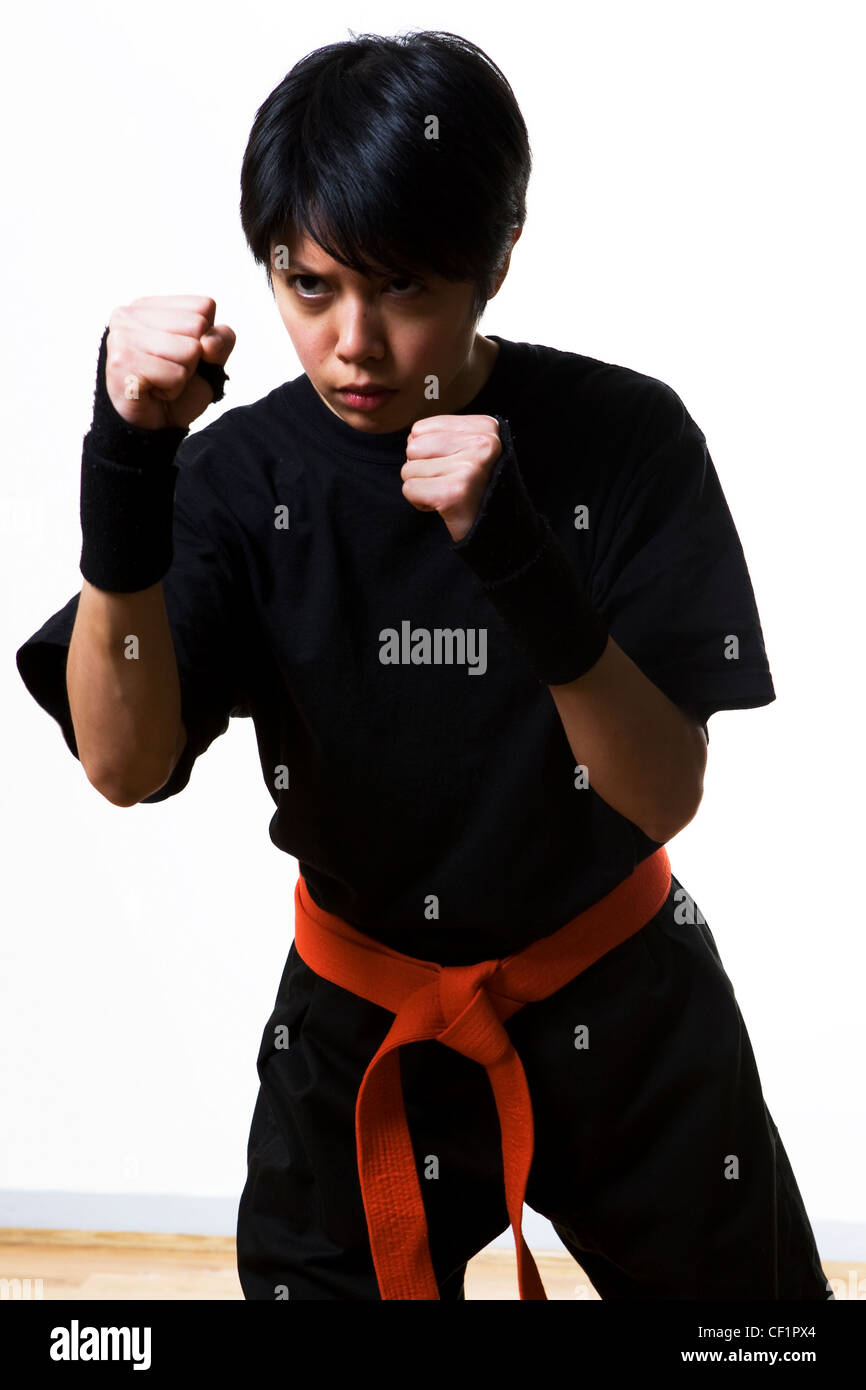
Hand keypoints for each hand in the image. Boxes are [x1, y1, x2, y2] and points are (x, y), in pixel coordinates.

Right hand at [104, 295, 235, 430]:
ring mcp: (122, 336)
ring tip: (161, 380)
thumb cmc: (178, 387)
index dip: (205, 337)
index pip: (204, 306)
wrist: (153, 425)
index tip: (182, 355)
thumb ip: (221, 339)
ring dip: (183, 375)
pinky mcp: (122, 363)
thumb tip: (208, 342)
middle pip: (197, 326)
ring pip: (189, 351)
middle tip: (169, 370)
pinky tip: (153, 391)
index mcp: (150, 305)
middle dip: (193, 357)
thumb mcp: (211, 358)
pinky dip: (172, 389)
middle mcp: (129, 314)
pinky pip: (175, 375)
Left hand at [400, 415, 501, 542]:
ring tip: (447, 493)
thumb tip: (411, 437)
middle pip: (412, 447)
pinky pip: (409, 489)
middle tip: (448, 483)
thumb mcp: (468, 449)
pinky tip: (443, 505)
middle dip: (422, 470)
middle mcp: (482, 443)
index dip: (427, 453)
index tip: (452, 467)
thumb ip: (442, 435)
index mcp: (486, 427)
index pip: (420, 430)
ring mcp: (469, 468)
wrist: (494, 529)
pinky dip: (419, 502)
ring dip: (422, 487)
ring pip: (409, 469)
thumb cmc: (474, 488)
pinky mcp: (454, 492)